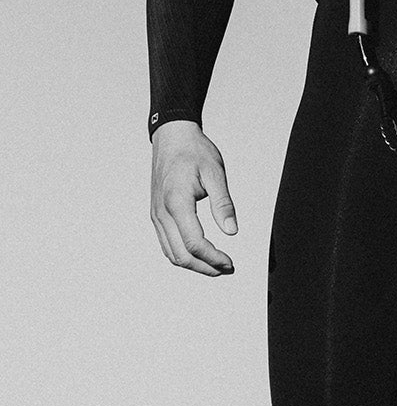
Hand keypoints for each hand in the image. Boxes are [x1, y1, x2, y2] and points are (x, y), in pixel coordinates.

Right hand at [150, 121, 237, 275]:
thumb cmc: (193, 151)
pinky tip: (198, 254)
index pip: (194, 244)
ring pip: (171, 253)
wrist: (172, 137)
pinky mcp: (156, 214)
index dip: (213, 258)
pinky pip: (166, 243)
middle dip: (205, 267)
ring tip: (215, 265)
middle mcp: (162, 213)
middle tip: (226, 268)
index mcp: (176, 203)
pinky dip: (182, 254)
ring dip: (193, 264)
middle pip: (180, 255)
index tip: (229, 262)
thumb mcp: (215, 172)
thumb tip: (232, 231)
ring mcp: (156, 215)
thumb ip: (223, 203)